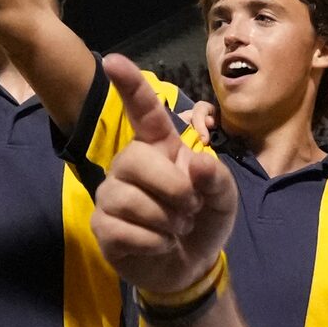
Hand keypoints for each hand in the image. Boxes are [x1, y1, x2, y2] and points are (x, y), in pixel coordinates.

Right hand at [92, 56, 236, 294]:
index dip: (130, 86)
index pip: (143, 112)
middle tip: (189, 211)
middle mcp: (129, 165)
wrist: (190, 266)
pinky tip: (159, 245)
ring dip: (164, 221)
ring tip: (174, 230)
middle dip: (172, 189)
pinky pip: (123, 229)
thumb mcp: (224, 198)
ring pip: (128, 198)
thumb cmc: (203, 222)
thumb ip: (217, 177)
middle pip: (136, 160)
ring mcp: (112, 195)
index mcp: (160, 149)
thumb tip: (196, 163)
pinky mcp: (103, 226)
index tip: (113, 61)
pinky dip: (152, 242)